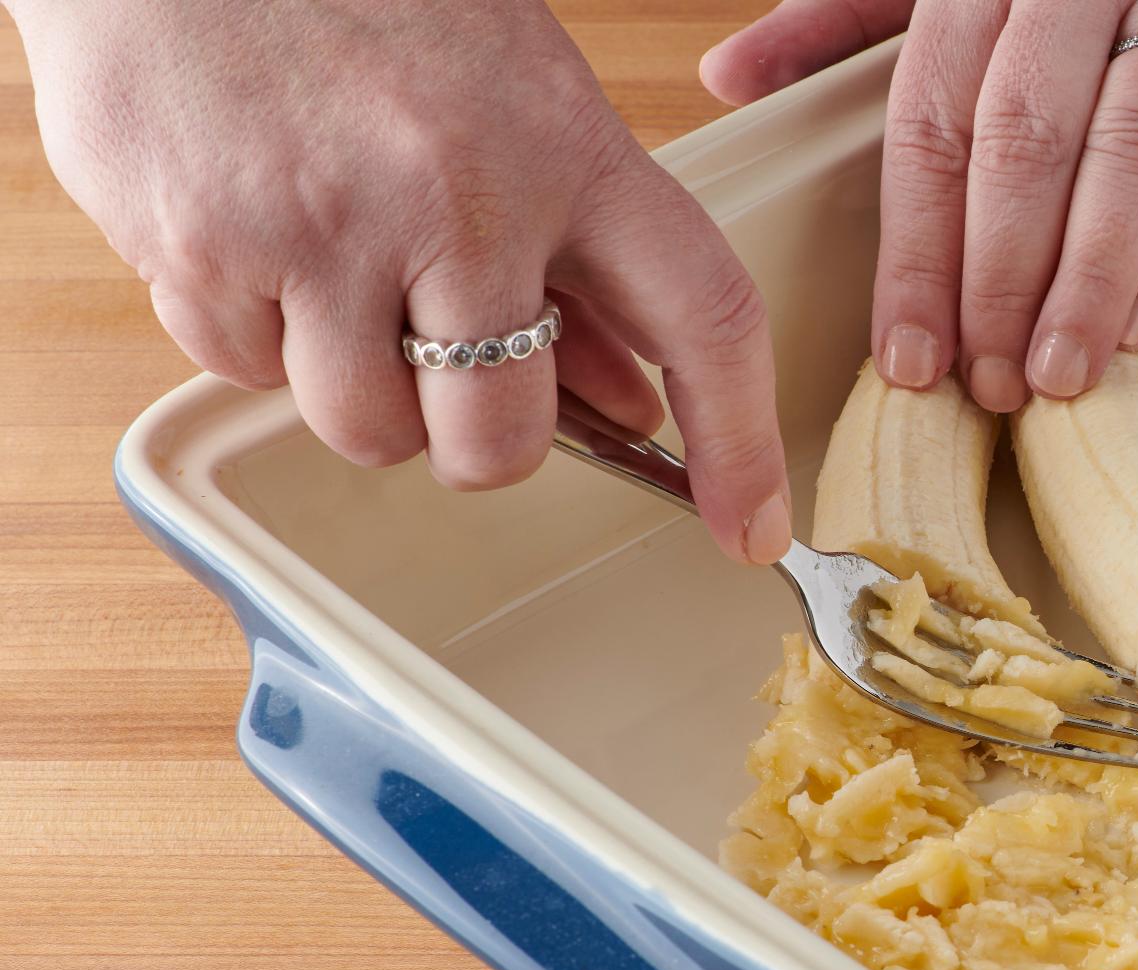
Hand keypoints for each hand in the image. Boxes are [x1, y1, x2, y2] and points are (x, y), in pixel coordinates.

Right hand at [8, 0, 792, 561]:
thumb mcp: (512, 91)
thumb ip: (576, 247)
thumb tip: (627, 402)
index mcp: (563, 143)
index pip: (703, 318)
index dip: (741, 443)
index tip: (753, 528)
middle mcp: (455, 196)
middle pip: (498, 443)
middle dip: (476, 438)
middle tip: (445, 362)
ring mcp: (322, 229)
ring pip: (369, 432)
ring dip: (359, 389)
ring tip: (335, 266)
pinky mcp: (202, 250)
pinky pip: (249, 375)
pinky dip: (255, 333)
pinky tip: (253, 226)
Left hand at [701, 0, 1137, 411]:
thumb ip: (846, 17)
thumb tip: (731, 77)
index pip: (935, 120)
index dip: (920, 252)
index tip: (908, 356)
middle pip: (1026, 141)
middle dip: (999, 280)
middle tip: (987, 384)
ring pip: (1132, 148)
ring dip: (1089, 278)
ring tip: (1059, 377)